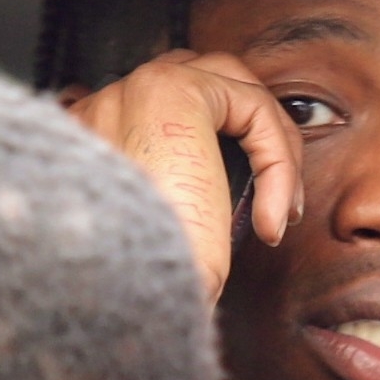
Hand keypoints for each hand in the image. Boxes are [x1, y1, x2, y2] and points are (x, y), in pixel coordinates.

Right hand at [63, 50, 304, 302]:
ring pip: (236, 86)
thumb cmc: (134, 283)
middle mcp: (109, 107)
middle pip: (209, 84)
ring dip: (273, 147)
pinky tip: (271, 219)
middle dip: (258, 137)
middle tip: (281, 205)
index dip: (237, 160)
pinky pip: (253, 109)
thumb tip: (213, 212)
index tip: (259, 225)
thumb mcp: (155, 242)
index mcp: (97, 141)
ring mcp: (136, 90)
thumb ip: (175, 208)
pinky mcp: (173, 92)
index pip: (181, 117)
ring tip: (283, 209)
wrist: (113, 294)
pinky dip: (277, 161)